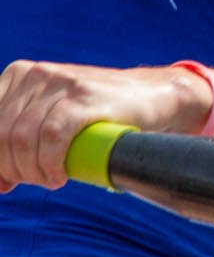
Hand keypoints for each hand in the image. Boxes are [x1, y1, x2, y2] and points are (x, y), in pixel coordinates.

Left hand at [0, 60, 207, 191]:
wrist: (156, 96)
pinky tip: (59, 175)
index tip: (6, 180)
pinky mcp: (84, 97)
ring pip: (22, 140)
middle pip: (1, 135)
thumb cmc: (101, 114)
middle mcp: (36, 74)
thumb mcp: (54, 117)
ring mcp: (61, 83)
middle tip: (36, 180)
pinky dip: (50, 164)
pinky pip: (51, 138)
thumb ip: (23, 141)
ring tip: (50, 179)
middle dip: (12, 168)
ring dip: (32, 171)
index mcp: (20, 75)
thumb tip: (0, 183)